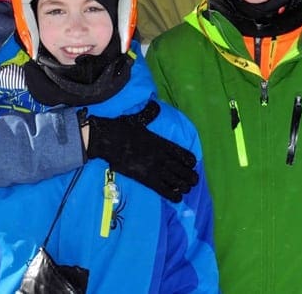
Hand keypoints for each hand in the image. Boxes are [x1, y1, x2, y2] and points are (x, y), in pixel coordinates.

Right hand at [82, 101, 197, 202]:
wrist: (108, 140)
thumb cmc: (123, 128)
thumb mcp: (139, 119)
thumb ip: (150, 113)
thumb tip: (155, 104)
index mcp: (162, 143)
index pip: (182, 153)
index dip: (189, 160)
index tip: (192, 164)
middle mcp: (161, 156)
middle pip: (182, 170)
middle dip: (190, 176)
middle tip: (193, 181)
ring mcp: (154, 168)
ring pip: (175, 181)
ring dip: (184, 186)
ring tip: (187, 189)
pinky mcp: (146, 179)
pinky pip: (163, 189)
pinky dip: (172, 195)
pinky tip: (177, 198)